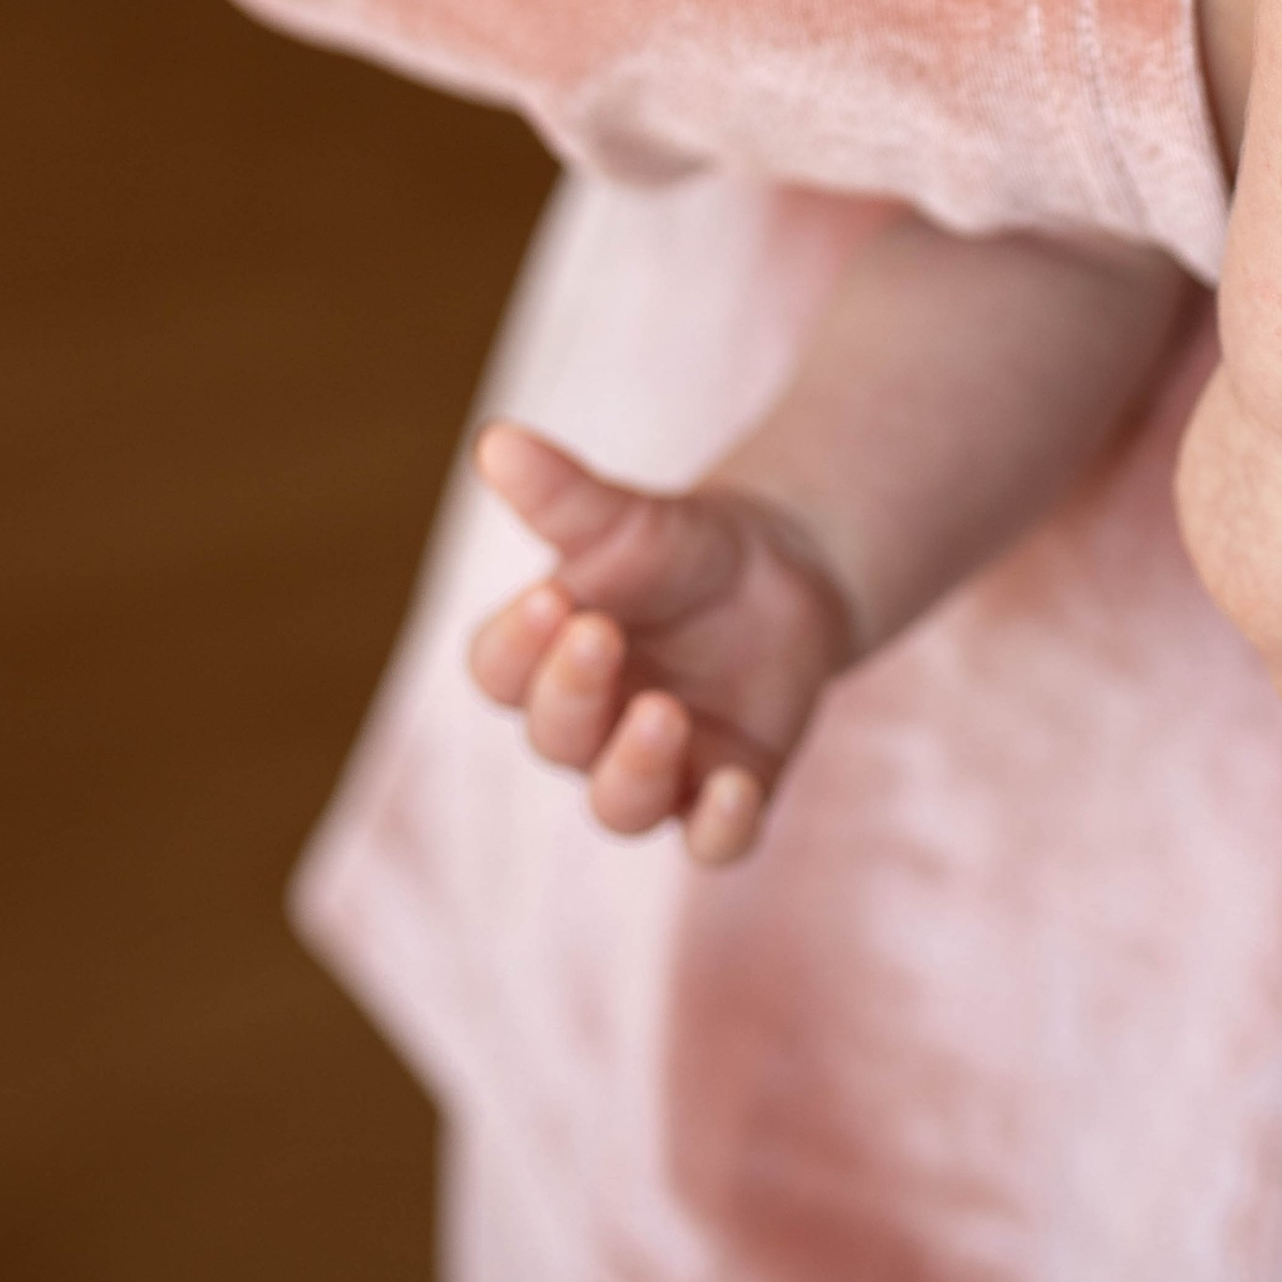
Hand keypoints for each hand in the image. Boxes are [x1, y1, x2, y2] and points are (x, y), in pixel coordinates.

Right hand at [467, 421, 855, 863]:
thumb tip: (494, 441)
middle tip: (602, 634)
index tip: (552, 595)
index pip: (499, 671)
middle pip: (554, 736)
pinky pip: (715, 841)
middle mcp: (590, 726)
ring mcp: (659, 766)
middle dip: (572, 692)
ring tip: (662, 713)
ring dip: (632, 771)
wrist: (787, 571)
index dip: (516, 643)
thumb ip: (563, 494)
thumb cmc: (679, 547)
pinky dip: (721, 827)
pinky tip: (737, 789)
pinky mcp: (729, 789)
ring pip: (621, 807)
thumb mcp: (628, 516)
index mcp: (543, 658)